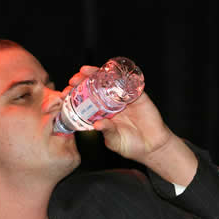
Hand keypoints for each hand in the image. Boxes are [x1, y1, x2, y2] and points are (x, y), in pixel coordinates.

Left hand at [64, 66, 197, 185]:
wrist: (152, 146)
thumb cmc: (131, 146)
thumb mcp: (115, 141)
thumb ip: (108, 132)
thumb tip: (97, 125)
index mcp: (101, 115)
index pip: (85, 102)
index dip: (76, 96)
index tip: (65, 93)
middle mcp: (110, 104)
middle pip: (94, 88)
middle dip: (83, 81)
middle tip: (74, 80)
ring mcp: (123, 99)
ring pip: (108, 82)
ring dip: (97, 74)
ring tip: (86, 71)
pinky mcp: (137, 96)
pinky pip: (128, 83)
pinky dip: (121, 77)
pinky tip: (111, 72)